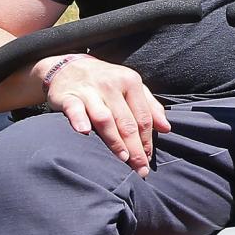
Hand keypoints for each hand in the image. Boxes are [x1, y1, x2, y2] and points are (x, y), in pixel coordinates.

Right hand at [35, 54, 170, 176]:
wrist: (69, 66)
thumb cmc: (106, 81)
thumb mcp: (131, 87)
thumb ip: (150, 106)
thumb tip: (166, 128)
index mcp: (131, 82)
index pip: (143, 116)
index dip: (147, 140)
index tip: (148, 158)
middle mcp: (112, 85)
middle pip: (127, 122)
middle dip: (135, 148)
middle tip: (139, 168)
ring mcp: (90, 90)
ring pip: (105, 118)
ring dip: (114, 140)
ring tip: (123, 158)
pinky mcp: (68, 96)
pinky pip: (75, 109)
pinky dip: (80, 120)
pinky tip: (85, 132)